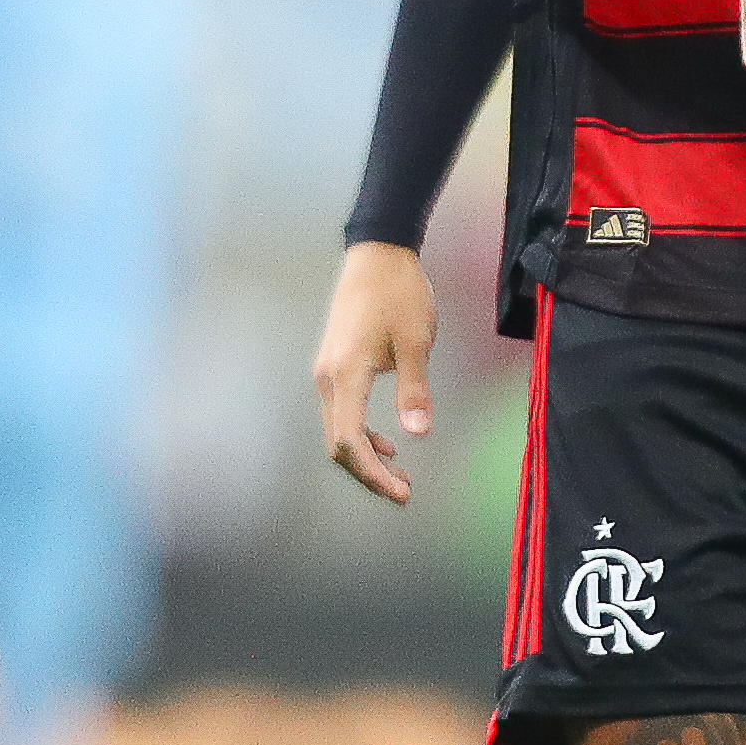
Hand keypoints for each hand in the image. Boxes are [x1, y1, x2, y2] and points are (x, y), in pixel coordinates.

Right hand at [312, 242, 437, 503]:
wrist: (377, 252)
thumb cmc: (400, 293)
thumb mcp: (415, 340)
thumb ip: (414, 389)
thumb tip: (419, 434)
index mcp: (346, 374)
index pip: (348, 441)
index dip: (372, 474)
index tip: (400, 491)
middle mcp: (327, 378)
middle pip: (337, 443)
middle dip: (368, 472)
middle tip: (403, 491)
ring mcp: (326, 370)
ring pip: (337, 429)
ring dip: (365, 454)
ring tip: (399, 474)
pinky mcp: (333, 363)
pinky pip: (340, 411)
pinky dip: (360, 432)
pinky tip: (387, 441)